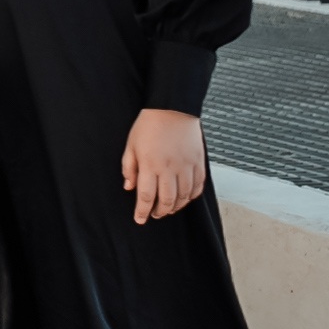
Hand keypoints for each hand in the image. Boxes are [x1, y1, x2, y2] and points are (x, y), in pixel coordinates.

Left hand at [121, 106, 208, 221]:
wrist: (173, 108)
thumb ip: (129, 168)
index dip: (142, 211)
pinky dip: (191, 196)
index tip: (140, 220)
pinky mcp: (199, 162)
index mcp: (150, 165)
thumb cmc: (148, 125)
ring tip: (168, 209)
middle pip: (167, 200)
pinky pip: (198, 186)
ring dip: (176, 207)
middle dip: (159, 211)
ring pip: (184, 196)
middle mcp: (170, 169)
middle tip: (154, 214)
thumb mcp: (131, 145)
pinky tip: (184, 198)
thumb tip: (129, 187)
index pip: (146, 196)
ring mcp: (187, 166)